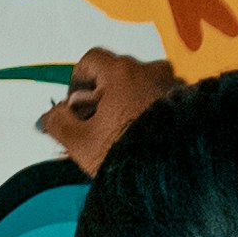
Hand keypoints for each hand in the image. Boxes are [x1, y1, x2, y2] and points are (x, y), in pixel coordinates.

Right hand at [41, 44, 177, 176]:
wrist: (174, 176)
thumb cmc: (131, 157)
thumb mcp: (81, 143)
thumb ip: (58, 123)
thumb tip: (49, 116)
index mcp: (121, 73)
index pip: (90, 60)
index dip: (77, 82)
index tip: (76, 105)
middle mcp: (150, 71)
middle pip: (116, 74)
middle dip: (101, 98)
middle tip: (95, 127)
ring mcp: (172, 85)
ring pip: (141, 88)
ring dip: (127, 105)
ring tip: (122, 137)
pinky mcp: (189, 104)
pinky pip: (161, 100)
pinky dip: (150, 114)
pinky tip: (144, 139)